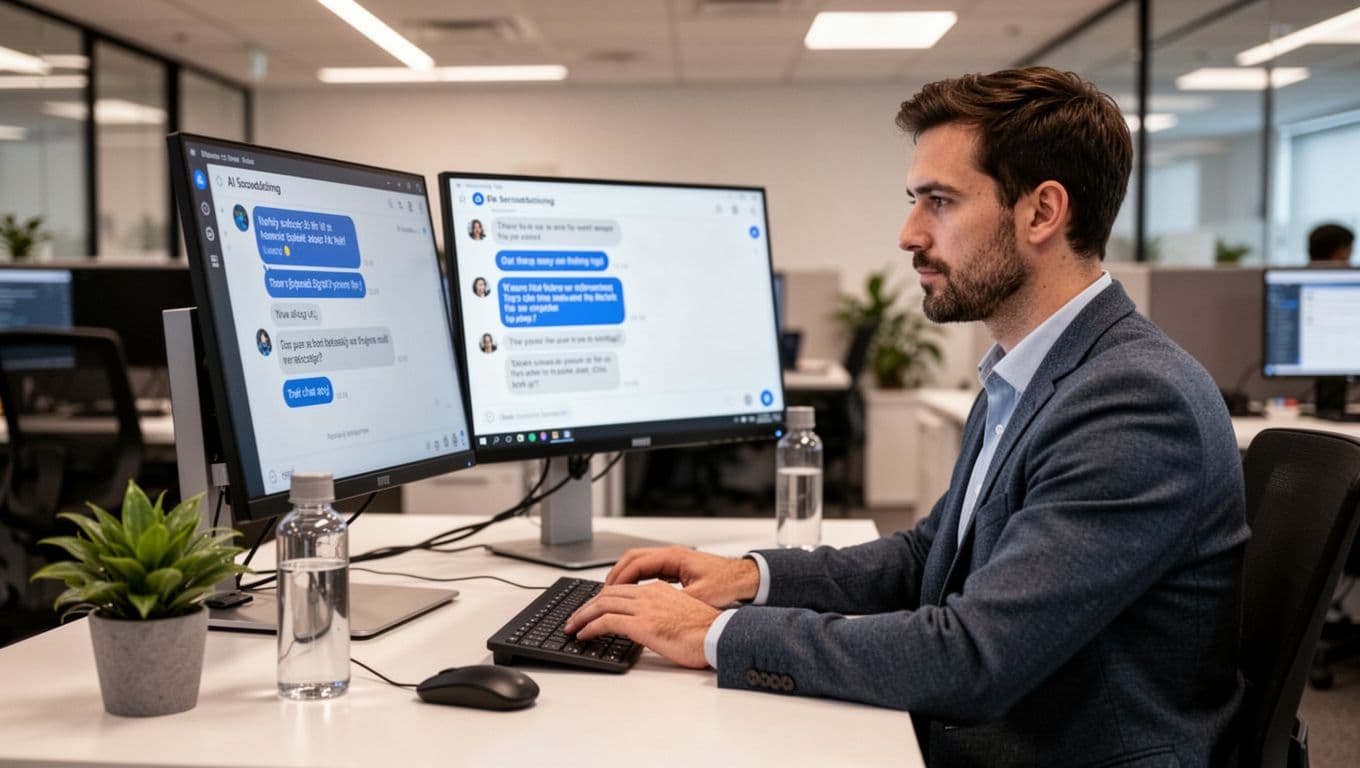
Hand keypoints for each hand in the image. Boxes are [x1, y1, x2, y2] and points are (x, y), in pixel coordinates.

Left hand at [563, 582, 717, 668]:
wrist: (717, 636)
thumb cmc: (706, 631)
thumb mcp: (680, 615)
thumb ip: (661, 614)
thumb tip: (651, 626)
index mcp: (658, 589)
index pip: (622, 588)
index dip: (602, 598)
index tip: (592, 608)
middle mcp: (649, 593)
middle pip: (607, 593)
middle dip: (587, 605)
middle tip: (574, 617)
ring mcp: (644, 607)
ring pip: (601, 604)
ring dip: (582, 615)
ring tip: (572, 626)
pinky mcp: (641, 623)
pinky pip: (606, 621)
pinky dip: (590, 626)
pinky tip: (583, 634)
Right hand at [606, 546, 759, 607]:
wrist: (747, 579)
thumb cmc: (728, 583)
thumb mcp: (701, 596)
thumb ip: (676, 601)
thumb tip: (656, 611)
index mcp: (673, 558)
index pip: (635, 563)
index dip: (618, 578)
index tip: (607, 593)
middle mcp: (671, 555)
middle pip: (632, 559)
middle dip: (615, 576)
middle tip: (603, 593)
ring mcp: (674, 560)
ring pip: (640, 564)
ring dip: (625, 577)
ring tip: (613, 594)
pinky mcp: (678, 568)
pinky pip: (650, 570)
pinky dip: (637, 579)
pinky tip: (633, 593)